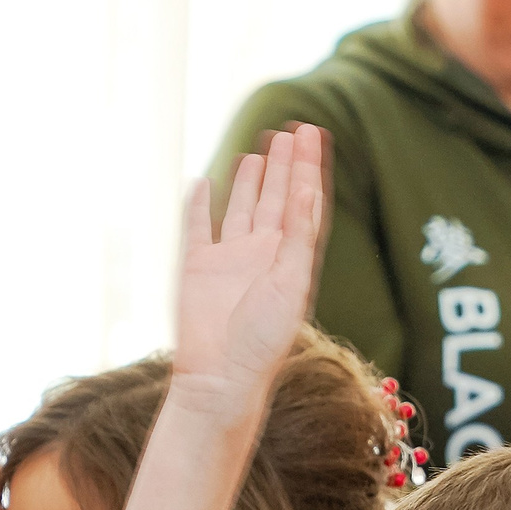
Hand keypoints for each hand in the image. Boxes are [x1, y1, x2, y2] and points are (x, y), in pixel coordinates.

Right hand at [171, 123, 327, 406]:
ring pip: (242, 209)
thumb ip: (296, 234)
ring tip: (260, 150)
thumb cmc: (262, 340)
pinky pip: (198, 228)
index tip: (313, 132)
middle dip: (285, 166)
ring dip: (251, 181)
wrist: (220, 377)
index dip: (309, 167)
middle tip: (291, 132)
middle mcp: (262, 255)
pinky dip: (199, 205)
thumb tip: (305, 185)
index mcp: (290, 258)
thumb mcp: (289, 282)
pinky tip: (203, 183)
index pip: (304, 202)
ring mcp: (229, 261)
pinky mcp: (197, 269)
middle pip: (277, 199)